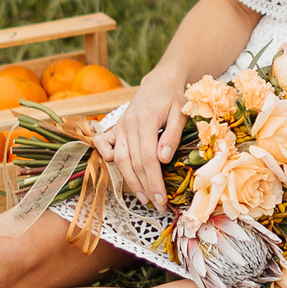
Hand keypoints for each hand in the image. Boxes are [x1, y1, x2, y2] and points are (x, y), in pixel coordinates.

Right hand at [103, 66, 186, 207]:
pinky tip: (122, 174)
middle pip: (133, 163)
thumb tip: (163, 160)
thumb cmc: (173, 99)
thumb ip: (171, 136)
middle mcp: (128, 125)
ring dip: (130, 181)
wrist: (159, 83)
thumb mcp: (181, 113)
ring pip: (121, 159)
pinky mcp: (116, 128)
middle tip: (156, 204)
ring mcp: (120, 126)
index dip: (154, 181)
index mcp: (145, 120)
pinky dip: (110, 160)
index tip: (162, 198)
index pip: (147, 158)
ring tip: (143, 198)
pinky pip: (105, 146)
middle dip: (145, 187)